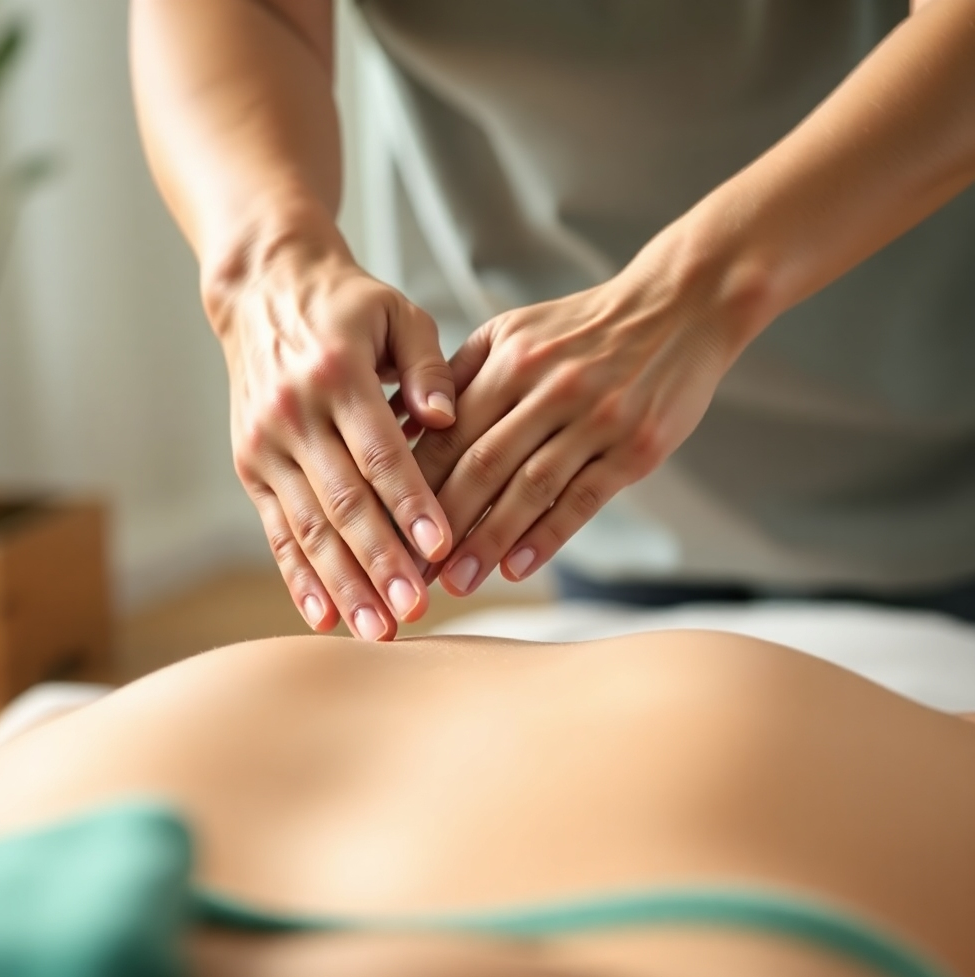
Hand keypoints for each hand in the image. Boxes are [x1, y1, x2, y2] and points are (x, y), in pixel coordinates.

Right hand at [215, 230, 456, 639]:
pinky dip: (299, 576)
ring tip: (377, 629)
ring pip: (308, 527)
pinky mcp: (251, 466)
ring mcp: (266, 445)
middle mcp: (295, 414)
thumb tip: (446, 418)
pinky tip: (324, 615)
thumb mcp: (397, 312)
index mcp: (338, 374)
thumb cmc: (346, 306)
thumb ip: (428, 364)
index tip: (442, 547)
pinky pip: (277, 530)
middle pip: (342, 502)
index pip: (379, 452)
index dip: (410, 503)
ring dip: (343, 583)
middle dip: (380, 562)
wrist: (263, 291)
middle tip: (416, 609)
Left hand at [403, 227, 760, 595]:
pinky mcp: (636, 447)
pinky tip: (517, 566)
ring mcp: (596, 418)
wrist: (681, 305)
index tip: (384, 524)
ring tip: (456, 582)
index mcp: (510, 358)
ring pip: (529, 488)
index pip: (448, 431)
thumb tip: (402, 428)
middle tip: (411, 569)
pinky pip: (583, 499)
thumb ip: (459, 376)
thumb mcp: (514, 331)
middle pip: (482, 465)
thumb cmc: (584, 327)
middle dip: (440, 523)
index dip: (412, 482)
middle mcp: (549, 388)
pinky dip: (547, 536)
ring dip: (488, 541)